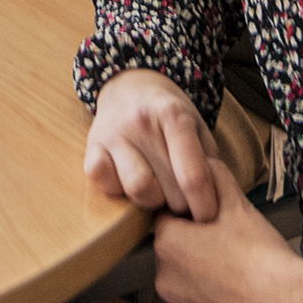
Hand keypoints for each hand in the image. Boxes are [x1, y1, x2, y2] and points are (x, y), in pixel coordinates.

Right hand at [85, 67, 222, 219]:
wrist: (130, 85)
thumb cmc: (168, 115)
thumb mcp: (197, 127)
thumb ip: (207, 161)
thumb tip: (210, 203)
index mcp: (173, 114)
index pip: (194, 177)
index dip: (205, 206)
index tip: (208, 216)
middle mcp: (141, 121)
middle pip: (169, 189)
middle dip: (181, 204)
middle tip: (182, 200)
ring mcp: (113, 133)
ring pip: (137, 189)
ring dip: (151, 201)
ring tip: (157, 193)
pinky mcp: (92, 144)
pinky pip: (102, 179)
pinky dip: (116, 188)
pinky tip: (127, 182)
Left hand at [155, 158, 302, 302]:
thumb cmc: (265, 257)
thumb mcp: (240, 207)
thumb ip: (216, 179)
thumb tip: (203, 161)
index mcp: (168, 244)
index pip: (170, 229)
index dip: (195, 230)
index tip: (219, 236)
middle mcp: (165, 283)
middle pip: (178, 268)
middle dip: (200, 265)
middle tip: (236, 266)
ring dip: (209, 299)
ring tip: (245, 294)